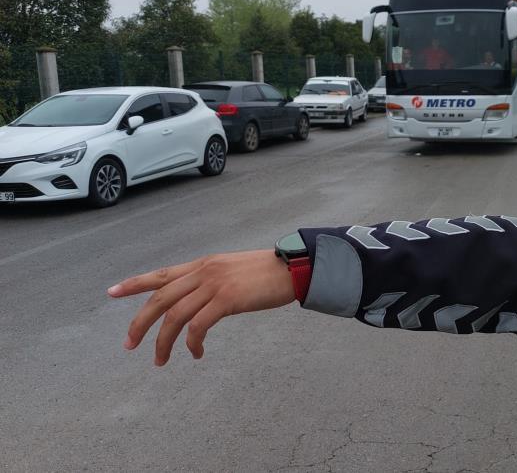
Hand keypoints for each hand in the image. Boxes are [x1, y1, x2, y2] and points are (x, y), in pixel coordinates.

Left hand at [108, 250, 295, 365]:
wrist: (294, 268)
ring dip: (163, 342)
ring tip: (160, 361)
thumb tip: (202, 302)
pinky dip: (192, 343)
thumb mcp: (234, 272)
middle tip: (129, 344)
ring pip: (174, 316)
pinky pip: (198, 326)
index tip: (111, 292)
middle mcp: (204, 272)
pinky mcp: (227, 299)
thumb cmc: (269, 273)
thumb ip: (214, 282)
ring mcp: (215, 285)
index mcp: (204, 265)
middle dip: (140, 323)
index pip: (162, 274)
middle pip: (159, 298)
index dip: (134, 283)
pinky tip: (196, 353)